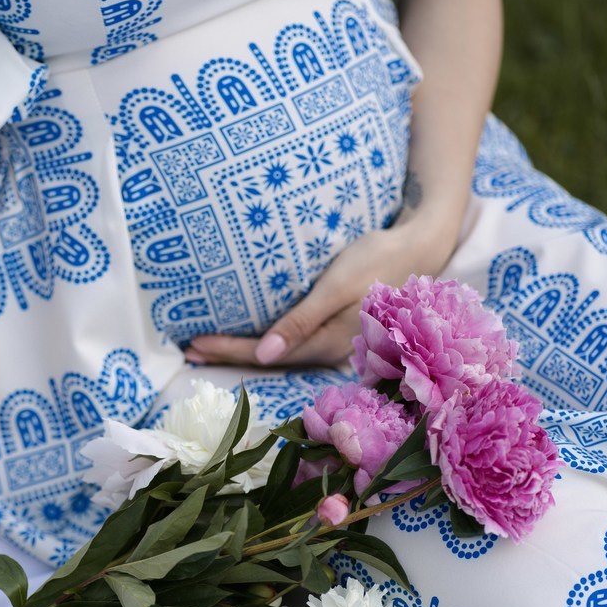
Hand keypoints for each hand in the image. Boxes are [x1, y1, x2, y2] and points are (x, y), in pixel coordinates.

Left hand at [184, 223, 450, 367]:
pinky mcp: (332, 329)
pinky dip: (263, 339)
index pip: (265, 354)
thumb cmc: (376, 260)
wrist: (418, 248)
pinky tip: (248, 335)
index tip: (195, 344)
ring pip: (277, 352)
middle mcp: (326, 349)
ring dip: (242, 350)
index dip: (229, 351)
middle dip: (227, 355)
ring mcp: (331, 341)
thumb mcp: (336, 287)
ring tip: (207, 347)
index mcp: (325, 343)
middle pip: (267, 358)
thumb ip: (301, 322)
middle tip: (188, 350)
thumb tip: (264, 357)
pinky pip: (290, 341)